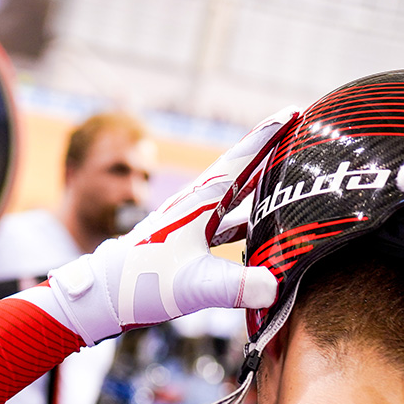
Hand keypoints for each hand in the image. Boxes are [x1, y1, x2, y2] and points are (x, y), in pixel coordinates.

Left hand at [45, 108, 294, 343]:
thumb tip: (273, 285)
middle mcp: (196, 204)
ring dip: (260, 185)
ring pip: (234, 195)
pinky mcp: (186, 239)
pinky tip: (262, 229)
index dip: (268, 136)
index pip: (241, 160)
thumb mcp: (193, 285)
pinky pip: (226, 220)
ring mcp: (190, 221)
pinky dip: (247, 218)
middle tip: (299, 132)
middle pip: (241, 170)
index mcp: (199, 202)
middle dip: (270, 152)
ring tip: (289, 176)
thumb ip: (234, 285)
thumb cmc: (142, 282)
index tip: (293, 110)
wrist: (104, 294)